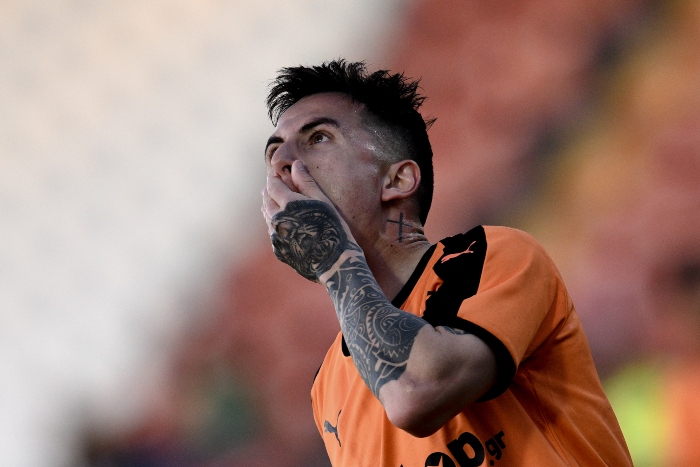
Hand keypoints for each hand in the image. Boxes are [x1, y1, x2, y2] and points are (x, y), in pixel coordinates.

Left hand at [261, 161, 358, 280]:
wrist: (334, 263)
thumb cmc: (334, 229)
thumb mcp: (323, 202)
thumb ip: (306, 183)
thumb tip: (295, 165)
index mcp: (289, 205)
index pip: (273, 186)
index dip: (274, 178)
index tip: (276, 173)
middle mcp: (278, 221)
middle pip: (267, 201)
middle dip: (270, 192)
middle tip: (274, 185)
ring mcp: (277, 237)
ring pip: (268, 217)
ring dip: (270, 207)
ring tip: (275, 202)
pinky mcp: (279, 250)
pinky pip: (273, 233)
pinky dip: (275, 224)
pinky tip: (283, 223)